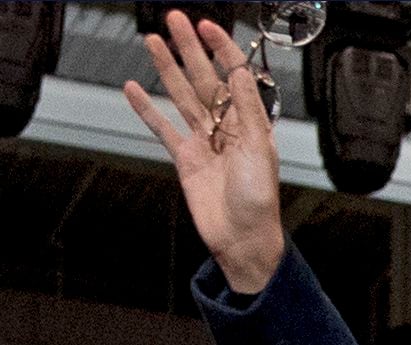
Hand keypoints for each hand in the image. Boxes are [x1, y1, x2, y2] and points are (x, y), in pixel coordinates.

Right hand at [122, 11, 283, 292]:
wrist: (242, 239)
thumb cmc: (259, 201)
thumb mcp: (260, 150)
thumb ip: (248, 110)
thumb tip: (240, 73)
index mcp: (251, 124)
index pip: (234, 76)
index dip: (221, 50)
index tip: (206, 26)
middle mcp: (227, 128)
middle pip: (204, 79)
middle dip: (190, 49)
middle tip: (174, 19)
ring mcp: (204, 142)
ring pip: (182, 97)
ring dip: (167, 69)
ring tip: (152, 40)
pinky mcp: (185, 159)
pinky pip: (163, 128)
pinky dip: (147, 109)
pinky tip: (133, 88)